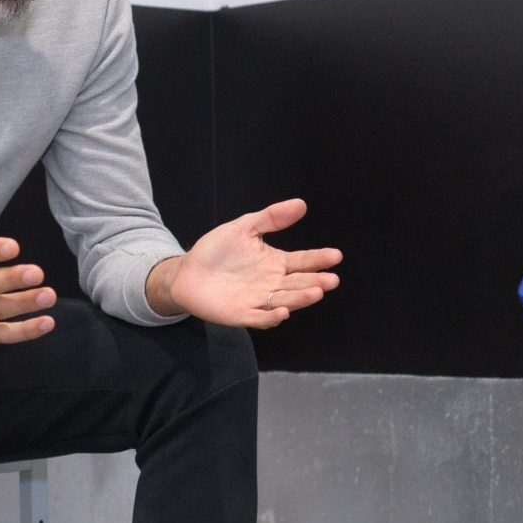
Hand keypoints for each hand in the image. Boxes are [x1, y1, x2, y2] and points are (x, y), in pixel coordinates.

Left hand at [156, 199, 341, 327]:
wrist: (187, 272)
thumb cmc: (217, 250)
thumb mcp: (244, 228)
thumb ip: (271, 218)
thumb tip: (301, 204)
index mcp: (275, 263)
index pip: (302, 261)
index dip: (318, 259)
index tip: (335, 256)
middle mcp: (272, 283)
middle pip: (298, 283)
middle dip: (316, 281)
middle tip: (332, 279)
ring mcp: (258, 300)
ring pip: (285, 300)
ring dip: (301, 298)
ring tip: (316, 292)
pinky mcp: (241, 314)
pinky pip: (260, 318)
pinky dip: (272, 316)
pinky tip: (283, 311)